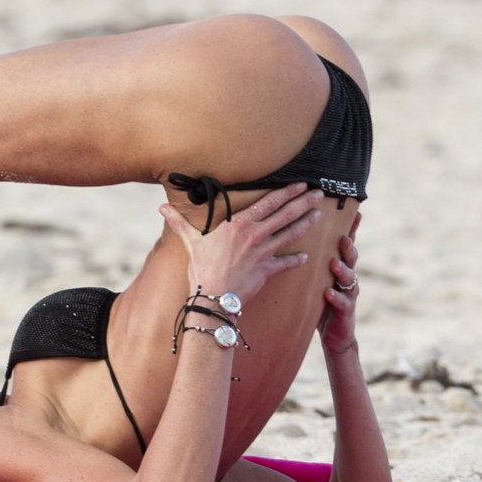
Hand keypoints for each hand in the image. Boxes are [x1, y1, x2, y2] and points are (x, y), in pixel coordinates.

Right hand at [160, 183, 322, 306]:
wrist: (213, 296)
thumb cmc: (201, 267)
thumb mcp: (190, 240)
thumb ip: (179, 222)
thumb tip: (161, 207)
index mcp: (239, 224)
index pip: (267, 203)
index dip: (285, 193)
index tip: (299, 184)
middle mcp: (255, 235)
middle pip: (284, 215)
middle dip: (303, 203)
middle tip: (318, 194)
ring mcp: (263, 252)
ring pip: (290, 234)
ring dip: (306, 223)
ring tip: (319, 214)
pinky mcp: (267, 270)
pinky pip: (286, 264)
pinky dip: (297, 261)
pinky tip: (307, 257)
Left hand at [318, 213, 361, 355]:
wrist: (334, 333)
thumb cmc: (321, 299)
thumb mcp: (317, 276)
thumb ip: (313, 257)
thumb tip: (296, 231)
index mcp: (339, 266)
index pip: (346, 244)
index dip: (352, 229)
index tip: (356, 213)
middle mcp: (346, 277)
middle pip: (351, 258)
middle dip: (348, 247)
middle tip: (343, 237)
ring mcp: (348, 294)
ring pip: (350, 279)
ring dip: (343, 270)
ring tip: (335, 263)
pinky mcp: (345, 312)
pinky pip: (342, 303)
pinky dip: (335, 297)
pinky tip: (328, 293)